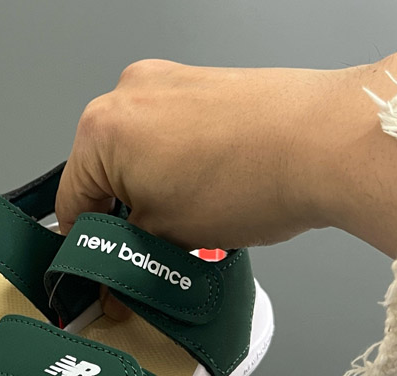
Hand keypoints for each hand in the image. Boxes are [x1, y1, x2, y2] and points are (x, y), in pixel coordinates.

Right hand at [56, 57, 396, 254]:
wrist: (327, 143)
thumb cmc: (255, 177)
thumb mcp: (167, 237)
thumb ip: (125, 253)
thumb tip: (112, 270)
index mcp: (102, 130)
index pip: (69, 200)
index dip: (84, 244)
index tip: (101, 264)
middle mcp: (127, 95)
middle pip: (101, 173)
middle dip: (121, 213)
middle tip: (149, 246)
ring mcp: (166, 84)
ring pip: (135, 153)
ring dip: (149, 188)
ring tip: (188, 218)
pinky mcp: (198, 83)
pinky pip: (167, 133)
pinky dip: (174, 164)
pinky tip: (205, 189)